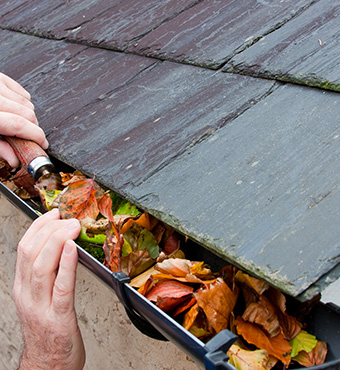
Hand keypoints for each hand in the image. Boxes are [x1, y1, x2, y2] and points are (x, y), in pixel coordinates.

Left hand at [0, 72, 47, 167]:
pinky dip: (23, 102)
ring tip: (16, 123)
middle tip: (27, 138)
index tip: (43, 144)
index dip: (36, 136)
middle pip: (28, 114)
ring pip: (28, 103)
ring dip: (28, 116)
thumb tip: (14, 159)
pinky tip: (14, 109)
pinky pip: (21, 91)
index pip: (19, 125)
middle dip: (33, 128)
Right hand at [13, 209, 84, 369]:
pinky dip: (67, 265)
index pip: (24, 249)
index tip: (53, 214)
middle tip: (66, 218)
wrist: (47, 365)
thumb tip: (62, 246)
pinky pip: (62, 287)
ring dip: (58, 241)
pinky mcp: (59, 318)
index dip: (38, 227)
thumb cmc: (48, 329)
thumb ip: (47, 274)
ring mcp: (41, 307)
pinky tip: (74, 249)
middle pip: (31, 253)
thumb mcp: (40, 297)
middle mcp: (28, 295)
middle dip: (49, 230)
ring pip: (42, 266)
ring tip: (71, 227)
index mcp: (23, 288)